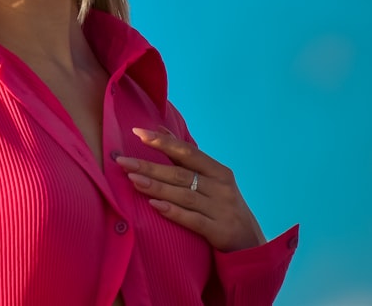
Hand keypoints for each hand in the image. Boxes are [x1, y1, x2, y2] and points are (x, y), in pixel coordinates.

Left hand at [115, 126, 266, 252]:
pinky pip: (193, 220)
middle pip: (180, 174)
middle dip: (150, 166)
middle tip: (122, 161)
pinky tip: (154, 205)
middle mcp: (221, 187)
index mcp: (219, 171)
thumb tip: (159, 128)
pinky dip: (173, 212)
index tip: (138, 132)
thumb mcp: (211, 178)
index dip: (163, 142)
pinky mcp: (219, 231)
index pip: (188, 152)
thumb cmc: (221, 204)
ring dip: (157, 187)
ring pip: (184, 195)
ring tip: (132, 180)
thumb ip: (185, 155)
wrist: (249, 243)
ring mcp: (221, 210)